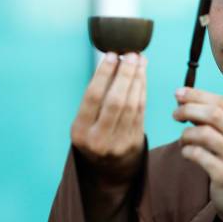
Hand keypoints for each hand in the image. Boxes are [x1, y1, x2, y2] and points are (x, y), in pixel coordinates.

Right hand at [71, 52, 146, 187]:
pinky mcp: (135, 141)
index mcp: (80, 131)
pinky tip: (142, 75)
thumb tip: (111, 60)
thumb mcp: (85, 121)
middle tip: (131, 54)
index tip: (111, 55)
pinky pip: (141, 110)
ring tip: (139, 60)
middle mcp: (99, 139)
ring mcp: (119, 142)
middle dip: (125, 74)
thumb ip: (96, 96)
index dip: (103, 74)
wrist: (109, 167)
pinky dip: (142, 90)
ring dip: (137, 79)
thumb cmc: (94, 134)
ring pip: (132, 104)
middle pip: (116, 100)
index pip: (93, 97)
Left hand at [173, 87, 222, 221]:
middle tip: (175, 114)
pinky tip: (187, 154)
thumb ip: (215, 119)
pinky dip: (187, 151)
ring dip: (186, 134)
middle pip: (213, 114)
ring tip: (183, 140)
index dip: (197, 95)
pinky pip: (198, 155)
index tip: (177, 93)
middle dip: (188, 109)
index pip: (222, 102)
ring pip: (204, 134)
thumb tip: (184, 97)